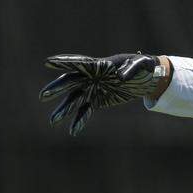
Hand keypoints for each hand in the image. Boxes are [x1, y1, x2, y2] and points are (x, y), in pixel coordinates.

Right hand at [40, 53, 161, 135]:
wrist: (148, 79)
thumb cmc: (144, 66)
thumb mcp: (142, 64)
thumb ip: (130, 68)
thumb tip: (120, 76)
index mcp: (99, 65)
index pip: (79, 62)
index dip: (64, 61)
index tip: (48, 61)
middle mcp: (90, 76)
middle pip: (70, 82)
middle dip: (57, 88)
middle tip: (44, 95)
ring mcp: (92, 89)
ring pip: (74, 99)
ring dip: (64, 110)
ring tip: (53, 121)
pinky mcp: (97, 100)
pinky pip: (85, 110)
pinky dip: (79, 120)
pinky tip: (72, 131)